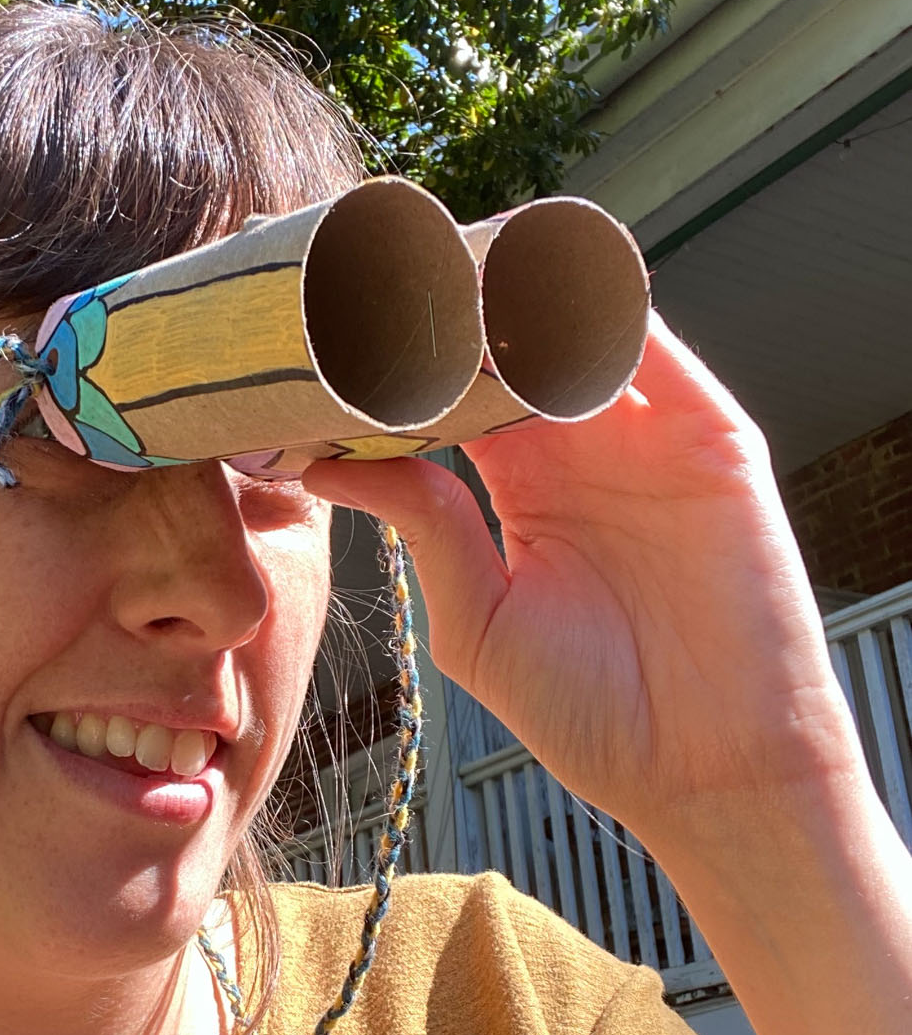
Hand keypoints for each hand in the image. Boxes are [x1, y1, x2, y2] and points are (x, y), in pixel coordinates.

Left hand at [300, 311, 865, 843]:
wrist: (703, 765)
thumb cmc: (588, 710)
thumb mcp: (477, 618)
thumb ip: (420, 525)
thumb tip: (325, 463)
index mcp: (518, 486)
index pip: (450, 396)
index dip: (400, 363)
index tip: (332, 332)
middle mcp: (578, 451)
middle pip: (508, 350)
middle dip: (450, 312)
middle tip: (382, 274)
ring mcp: (645, 438)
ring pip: (576, 335)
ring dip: (517, 299)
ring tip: (445, 270)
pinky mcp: (710, 439)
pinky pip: (655, 354)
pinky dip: (600, 315)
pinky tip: (539, 295)